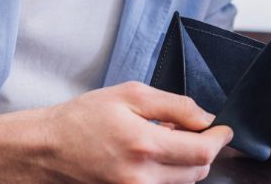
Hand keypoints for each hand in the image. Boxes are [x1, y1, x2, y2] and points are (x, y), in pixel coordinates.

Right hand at [43, 82, 232, 183]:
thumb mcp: (130, 95)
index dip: (219, 140)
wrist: (46, 149)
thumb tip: (205, 118)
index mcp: (143, 145)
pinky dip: (170, 175)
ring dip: (187, 163)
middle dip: (205, 150)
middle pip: (198, 171)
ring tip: (166, 141)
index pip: (202, 152)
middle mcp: (141, 177)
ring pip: (183, 183)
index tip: (223, 129)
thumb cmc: (83, 118)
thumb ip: (174, 106)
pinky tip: (155, 158)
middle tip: (194, 130)